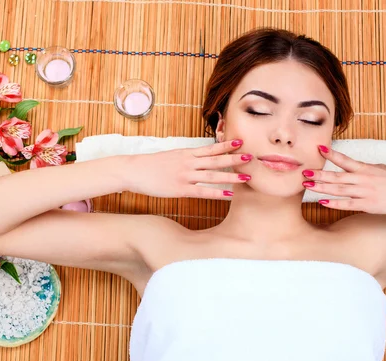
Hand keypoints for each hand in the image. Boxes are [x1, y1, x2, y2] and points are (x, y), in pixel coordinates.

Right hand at [124, 139, 251, 198]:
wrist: (134, 170)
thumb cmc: (152, 165)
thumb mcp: (172, 156)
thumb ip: (186, 158)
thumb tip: (199, 158)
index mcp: (186, 153)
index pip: (210, 148)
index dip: (226, 145)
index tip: (240, 142)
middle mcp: (188, 162)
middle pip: (215, 160)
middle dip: (234, 159)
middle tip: (251, 157)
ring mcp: (185, 176)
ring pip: (212, 175)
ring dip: (231, 176)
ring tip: (246, 177)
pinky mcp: (180, 189)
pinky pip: (202, 191)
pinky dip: (217, 193)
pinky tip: (229, 194)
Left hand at [301, 145, 385, 213]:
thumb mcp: (379, 168)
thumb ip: (364, 168)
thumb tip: (352, 166)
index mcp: (365, 168)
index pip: (345, 159)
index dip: (331, 154)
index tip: (318, 148)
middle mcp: (363, 178)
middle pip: (337, 176)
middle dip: (319, 174)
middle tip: (304, 172)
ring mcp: (365, 192)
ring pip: (339, 189)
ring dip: (322, 187)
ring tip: (307, 185)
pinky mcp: (368, 205)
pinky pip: (348, 204)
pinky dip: (335, 203)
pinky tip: (322, 202)